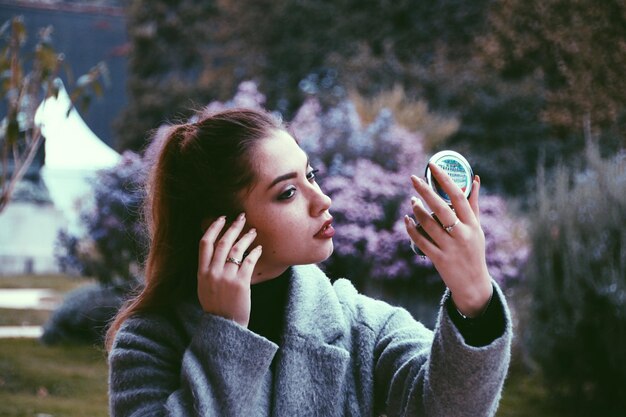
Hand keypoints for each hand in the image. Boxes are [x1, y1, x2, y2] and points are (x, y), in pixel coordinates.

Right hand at [197, 213, 261, 326]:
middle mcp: (213, 273)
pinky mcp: (241, 283)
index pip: (204, 243)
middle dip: (233, 227)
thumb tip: (215, 251)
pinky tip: (259, 248)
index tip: (221, 218)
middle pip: (223, 242)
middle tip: (242, 218)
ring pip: (237, 249)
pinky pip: (249, 262)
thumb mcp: (204, 287)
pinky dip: (255, 252)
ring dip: (246, 237)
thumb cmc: (216, 307)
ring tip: (253, 232)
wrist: (224, 326)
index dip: (213, 228)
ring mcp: (227, 278)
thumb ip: (207, 270)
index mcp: (202, 273)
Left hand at [404, 163, 492, 317]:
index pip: (458, 196)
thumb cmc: (474, 250)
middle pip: (441, 207)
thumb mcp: (477, 228)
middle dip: (425, 191)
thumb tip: (475, 178)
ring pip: (428, 224)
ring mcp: (450, 248)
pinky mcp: (439, 259)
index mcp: (472, 224)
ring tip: (412, 200)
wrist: (473, 284)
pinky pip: (421, 241)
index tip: (432, 166)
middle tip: (413, 178)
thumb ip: (473, 204)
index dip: (445, 179)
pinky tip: (407, 219)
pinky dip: (412, 229)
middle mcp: (462, 234)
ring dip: (417, 210)